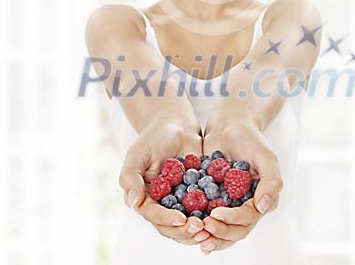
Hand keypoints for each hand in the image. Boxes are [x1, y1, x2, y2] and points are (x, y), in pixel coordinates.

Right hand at [118, 121, 212, 245]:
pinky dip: (212, 216)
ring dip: (199, 230)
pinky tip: (223, 216)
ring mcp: (180, 202)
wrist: (177, 124)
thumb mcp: (138, 153)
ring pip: (188, 225)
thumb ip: (131, 177)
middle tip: (200, 227)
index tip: (180, 219)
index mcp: (145, 198)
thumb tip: (132, 203)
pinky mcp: (197, 196)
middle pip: (172, 227)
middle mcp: (162, 205)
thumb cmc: (154, 137)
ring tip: (211, 227)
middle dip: (185, 231)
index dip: (166, 220)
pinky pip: (205, 210)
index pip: (154, 215)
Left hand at [199, 122, 282, 254]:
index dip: (233, 220)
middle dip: (220, 232)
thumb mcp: (266, 156)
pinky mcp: (212, 198)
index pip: (248, 218)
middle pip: (235, 231)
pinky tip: (186, 225)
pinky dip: (198, 224)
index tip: (216, 214)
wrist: (228, 125)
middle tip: (204, 226)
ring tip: (196, 234)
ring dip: (210, 236)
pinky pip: (206, 216)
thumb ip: (271, 181)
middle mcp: (245, 205)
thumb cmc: (250, 138)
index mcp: (261, 198)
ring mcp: (228, 204)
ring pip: (221, 229)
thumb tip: (263, 207)